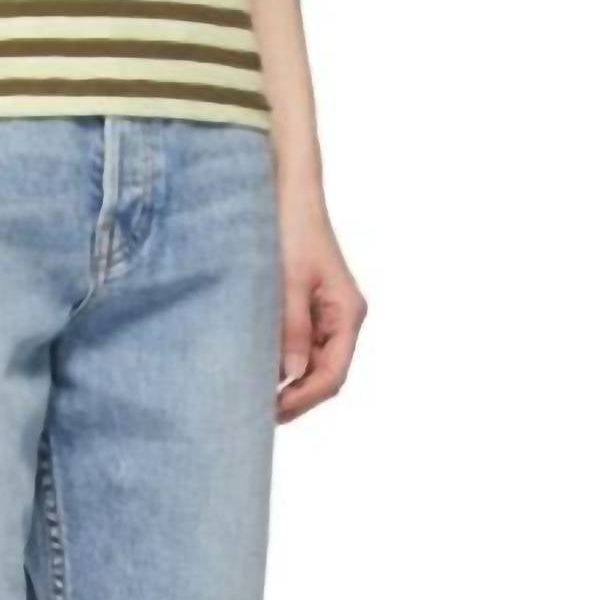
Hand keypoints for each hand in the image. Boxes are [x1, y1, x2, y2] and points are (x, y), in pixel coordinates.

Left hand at [276, 186, 366, 422]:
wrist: (288, 188)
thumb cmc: (291, 227)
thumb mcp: (288, 278)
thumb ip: (291, 326)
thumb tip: (291, 374)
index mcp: (347, 313)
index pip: (332, 374)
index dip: (304, 398)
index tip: (271, 410)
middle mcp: (342, 317)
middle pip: (323, 373)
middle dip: (294, 395)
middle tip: (256, 411)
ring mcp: (326, 311)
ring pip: (310, 360)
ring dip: (286, 377)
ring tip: (252, 391)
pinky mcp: (308, 303)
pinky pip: (299, 340)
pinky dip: (281, 355)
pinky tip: (256, 361)